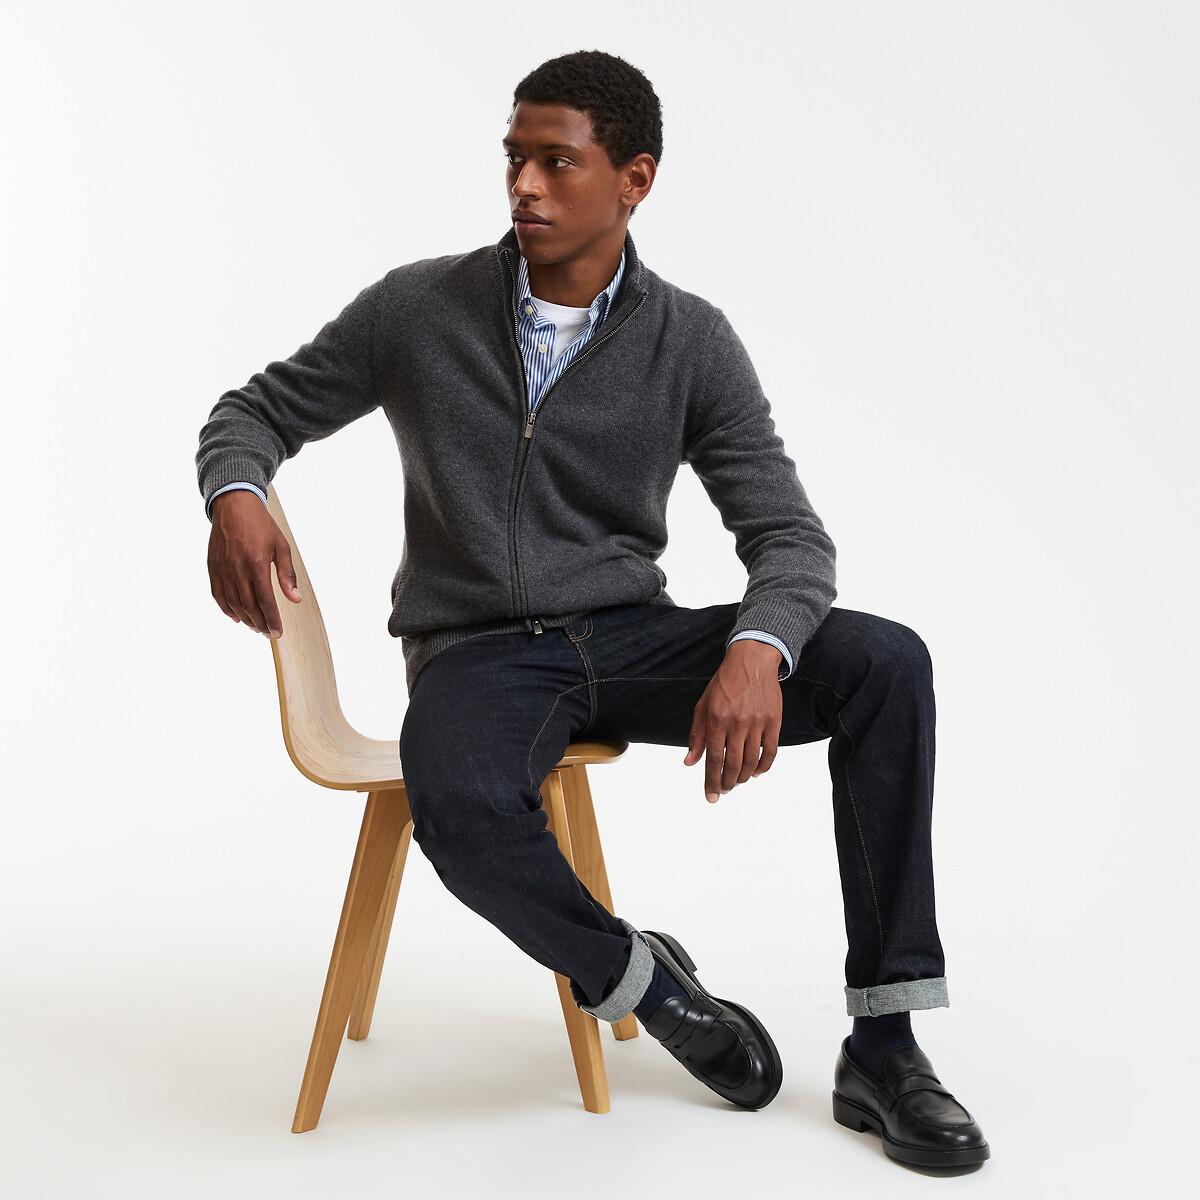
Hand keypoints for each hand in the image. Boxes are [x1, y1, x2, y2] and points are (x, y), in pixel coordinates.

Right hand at [207, 490, 300, 637]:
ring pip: (233, 604)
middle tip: (268, 633)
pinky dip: (227, 609)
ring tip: (256, 626)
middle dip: (260, 623)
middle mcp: (237, 569)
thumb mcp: (281, 547)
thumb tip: (294, 599)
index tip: (277, 632)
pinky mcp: (213, 568)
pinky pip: (218, 595)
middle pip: (249, 606)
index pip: (265, 601)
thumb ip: (287, 575)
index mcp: (257, 564)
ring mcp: (222, 569)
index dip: (272, 619)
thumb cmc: (261, 526)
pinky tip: (237, 617)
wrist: (234, 507)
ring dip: (245, 619)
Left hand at [683, 640, 782, 802]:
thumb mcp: (703, 705)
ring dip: (743, 777)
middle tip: (723, 790)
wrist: (752, 661)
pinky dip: (763, 767)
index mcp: (716, 719)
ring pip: (751, 762)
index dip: (711, 781)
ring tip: (737, 781)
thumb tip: (689, 762)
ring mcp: (757, 723)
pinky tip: (756, 772)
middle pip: (732, 764)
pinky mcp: (774, 721)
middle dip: (726, 783)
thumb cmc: (724, 683)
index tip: (711, 796)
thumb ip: (696, 735)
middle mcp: (737, 723)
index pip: (713, 759)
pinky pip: (770, 752)